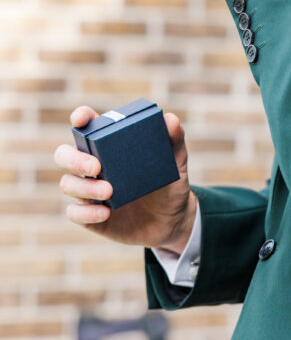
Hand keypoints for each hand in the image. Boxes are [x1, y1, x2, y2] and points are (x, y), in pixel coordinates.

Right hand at [54, 106, 195, 253]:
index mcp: (109, 146)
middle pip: (64, 154)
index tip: (81, 119)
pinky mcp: (89, 215)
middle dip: (74, 158)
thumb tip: (171, 119)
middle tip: (96, 165)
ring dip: (84, 186)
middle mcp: (93, 165)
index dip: (80, 119)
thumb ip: (174, 141)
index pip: (86, 126)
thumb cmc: (170, 185)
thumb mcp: (176, 163)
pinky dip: (86, 212)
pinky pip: (74, 213)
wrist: (173, 221)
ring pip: (67, 184)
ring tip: (109, 191)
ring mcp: (89, 191)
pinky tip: (106, 212)